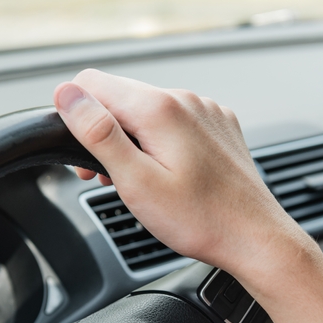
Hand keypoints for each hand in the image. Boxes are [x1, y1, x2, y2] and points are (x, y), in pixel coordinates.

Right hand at [54, 70, 310, 282]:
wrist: (256, 239)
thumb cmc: (201, 220)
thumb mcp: (137, 182)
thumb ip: (98, 134)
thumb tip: (66, 95)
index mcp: (161, 108)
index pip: (91, 83)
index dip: (75, 116)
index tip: (83, 154)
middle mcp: (186, 99)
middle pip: (120, 96)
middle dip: (104, 133)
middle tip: (108, 178)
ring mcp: (206, 111)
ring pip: (148, 110)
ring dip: (133, 140)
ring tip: (142, 182)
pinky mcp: (219, 126)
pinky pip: (177, 122)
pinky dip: (162, 143)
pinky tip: (170, 175)